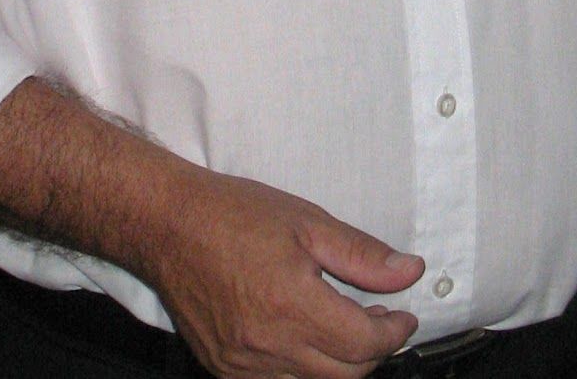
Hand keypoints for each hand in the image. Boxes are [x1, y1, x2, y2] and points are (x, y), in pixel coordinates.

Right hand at [143, 168, 422, 378]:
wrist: (167, 225)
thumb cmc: (233, 214)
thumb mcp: (306, 221)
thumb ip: (361, 254)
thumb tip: (410, 271)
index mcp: (292, 306)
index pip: (364, 344)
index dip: (394, 332)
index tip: (404, 315)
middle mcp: (267, 346)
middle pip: (344, 375)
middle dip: (372, 352)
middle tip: (380, 320)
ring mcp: (242, 365)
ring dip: (339, 364)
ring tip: (344, 327)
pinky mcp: (223, 369)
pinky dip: (302, 370)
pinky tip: (304, 336)